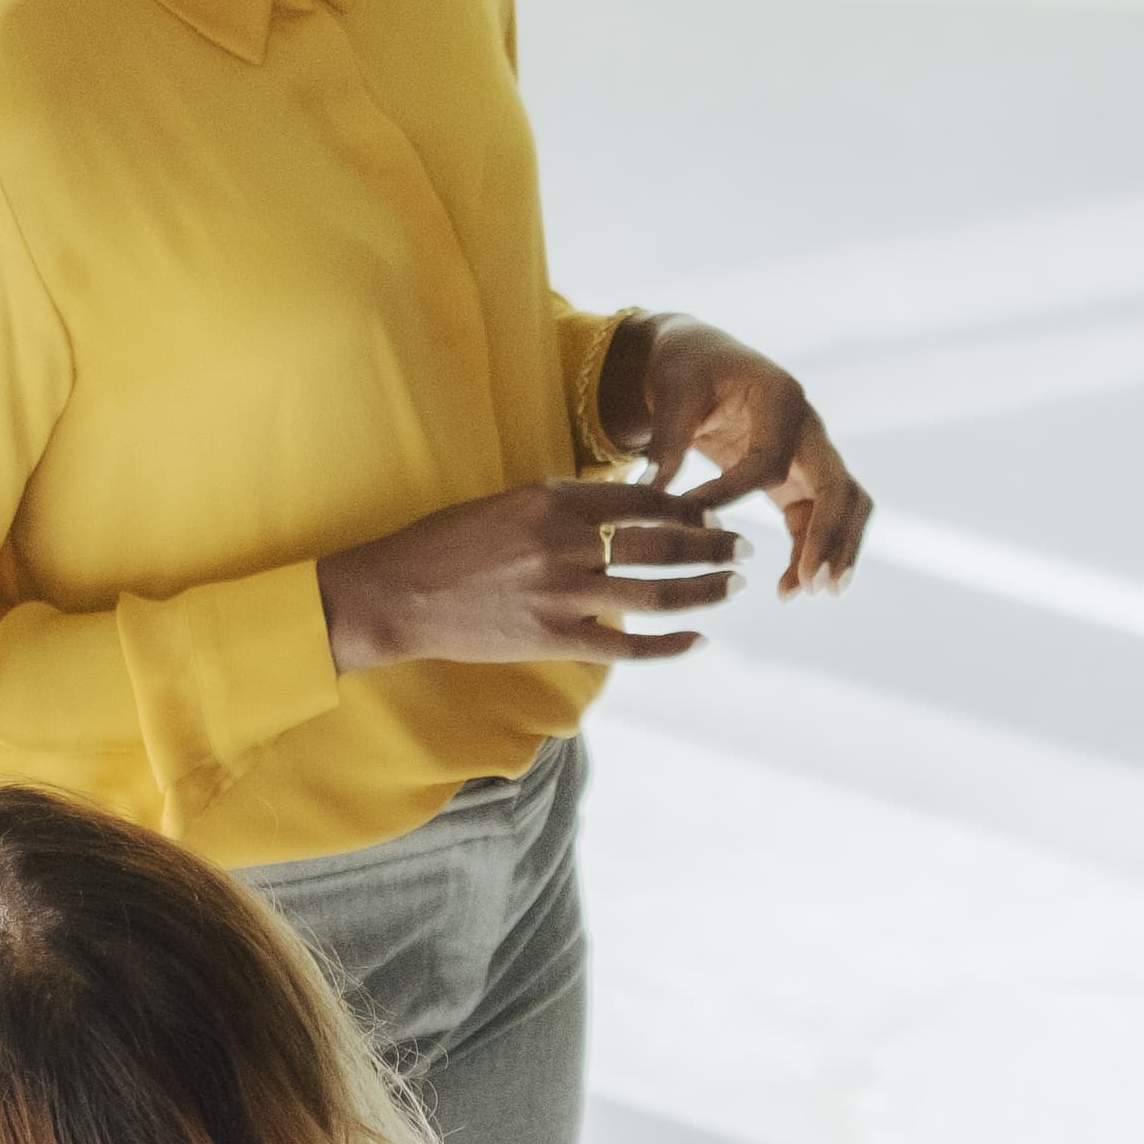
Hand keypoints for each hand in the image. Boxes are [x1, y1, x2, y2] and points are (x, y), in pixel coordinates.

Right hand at [319, 475, 740, 670]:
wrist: (398, 594)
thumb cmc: (446, 544)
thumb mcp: (506, 502)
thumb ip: (563, 504)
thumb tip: (620, 505)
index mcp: (553, 500)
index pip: (642, 499)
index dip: (686, 508)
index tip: (712, 513)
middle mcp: (565, 543)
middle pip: (661, 544)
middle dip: (712, 545)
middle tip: (744, 547)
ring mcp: (562, 593)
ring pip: (655, 593)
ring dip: (704, 590)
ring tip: (733, 586)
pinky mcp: (554, 638)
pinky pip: (627, 645)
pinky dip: (668, 645)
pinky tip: (697, 640)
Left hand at [614, 314, 873, 593]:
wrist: (701, 358)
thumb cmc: (687, 367)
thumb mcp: (672, 391)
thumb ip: (668, 438)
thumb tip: (652, 491)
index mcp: (781, 398)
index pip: (769, 459)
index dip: (732, 494)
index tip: (692, 519)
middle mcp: (809, 427)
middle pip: (839, 487)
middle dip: (830, 537)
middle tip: (813, 584)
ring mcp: (811, 456)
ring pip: (845, 508)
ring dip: (834, 551)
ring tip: (809, 593)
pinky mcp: (800, 480)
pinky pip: (819, 520)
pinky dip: (811, 553)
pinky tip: (789, 589)